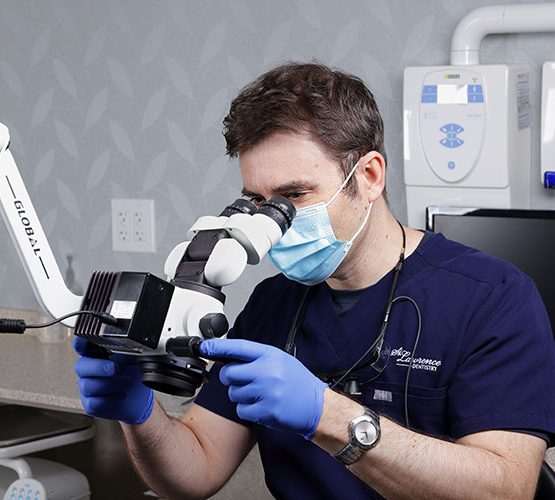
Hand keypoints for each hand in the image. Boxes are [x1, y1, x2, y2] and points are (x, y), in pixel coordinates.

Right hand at [73, 337, 153, 424]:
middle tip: (115, 368)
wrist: (141, 396)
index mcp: (98, 354)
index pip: (82, 346)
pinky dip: (110, 399)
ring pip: (87, 386)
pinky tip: (121, 395)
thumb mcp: (134, 357)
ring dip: (111, 384)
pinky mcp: (92, 404)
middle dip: (98, 367)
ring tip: (127, 382)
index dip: (80, 343)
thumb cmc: (134, 374)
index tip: (84, 342)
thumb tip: (127, 343)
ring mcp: (89, 387)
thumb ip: (128, 348)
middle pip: (80, 366)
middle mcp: (90, 370)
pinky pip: (93, 403)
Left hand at [199, 338, 326, 438]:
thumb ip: (256, 358)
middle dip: (230, 378)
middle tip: (241, 380)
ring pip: (234, 393)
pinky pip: (241, 410)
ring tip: (259, 394)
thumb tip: (228, 357)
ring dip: (240, 395)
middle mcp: (268, 372)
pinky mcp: (266, 411)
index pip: (239, 347)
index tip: (205, 346)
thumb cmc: (296, 382)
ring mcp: (267, 392)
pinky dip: (247, 410)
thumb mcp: (280, 360)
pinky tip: (261, 406)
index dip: (219, 347)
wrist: (317, 406)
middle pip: (229, 373)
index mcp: (271, 356)